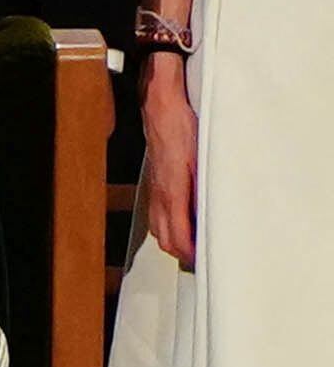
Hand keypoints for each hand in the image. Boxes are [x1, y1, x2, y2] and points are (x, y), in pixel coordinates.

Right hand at [141, 61, 197, 269]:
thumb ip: (204, 187)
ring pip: (158, 227)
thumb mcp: (202, 155)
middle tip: (199, 258)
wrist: (159, 106)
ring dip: (172, 240)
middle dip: (181, 252)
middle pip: (165, 238)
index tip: (202, 260)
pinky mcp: (154, 181)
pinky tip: (177, 222)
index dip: (190, 252)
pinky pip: (155, 213)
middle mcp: (159, 194)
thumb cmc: (180, 126)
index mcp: (172, 191)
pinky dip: (166, 225)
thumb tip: (212, 211)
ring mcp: (154, 188)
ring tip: (190, 246)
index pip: (177, 235)